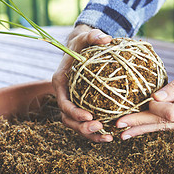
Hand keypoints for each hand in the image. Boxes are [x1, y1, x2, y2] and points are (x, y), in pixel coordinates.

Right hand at [52, 24, 112, 141]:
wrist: (81, 49)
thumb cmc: (83, 43)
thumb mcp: (86, 37)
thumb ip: (93, 36)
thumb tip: (106, 38)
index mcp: (60, 82)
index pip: (63, 102)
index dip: (74, 112)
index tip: (89, 116)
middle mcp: (64, 96)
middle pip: (68, 119)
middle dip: (82, 128)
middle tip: (100, 128)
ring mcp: (72, 103)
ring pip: (76, 126)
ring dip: (90, 135)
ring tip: (108, 137)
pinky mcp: (81, 107)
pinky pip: (87, 123)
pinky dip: (97, 132)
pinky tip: (112, 135)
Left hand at [115, 50, 173, 139]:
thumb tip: (154, 98)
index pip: (171, 113)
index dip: (154, 108)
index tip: (144, 99)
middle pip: (165, 124)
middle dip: (140, 125)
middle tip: (118, 128)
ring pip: (167, 127)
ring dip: (145, 128)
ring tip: (124, 134)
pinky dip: (157, 125)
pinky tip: (142, 127)